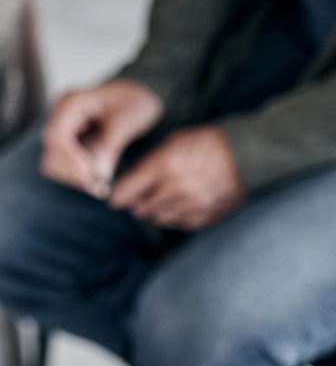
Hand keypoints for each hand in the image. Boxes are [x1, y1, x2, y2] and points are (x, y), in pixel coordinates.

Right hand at [42, 79, 163, 197]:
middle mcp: (59, 116)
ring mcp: (60, 130)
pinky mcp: (65, 144)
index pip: (56, 136)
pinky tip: (96, 180)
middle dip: (73, 173)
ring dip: (74, 179)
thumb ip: (110, 145)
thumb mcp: (127, 119)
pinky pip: (62, 166)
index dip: (70, 160)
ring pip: (53, 164)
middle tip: (100, 187)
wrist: (138, 96)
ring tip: (100, 186)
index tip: (91, 175)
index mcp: (71, 103)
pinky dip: (76, 177)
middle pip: (51, 153)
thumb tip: (99, 174)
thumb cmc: (134, 100)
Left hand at [108, 125, 243, 229]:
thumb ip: (149, 163)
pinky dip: (175, 216)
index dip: (117, 196)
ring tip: (163, 197)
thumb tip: (128, 181)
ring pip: (157, 218)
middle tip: (140, 195)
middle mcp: (175, 188)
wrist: (250, 153)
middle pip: (139, 208)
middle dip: (137, 202)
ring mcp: (192, 205)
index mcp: (164, 165)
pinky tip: (180, 203)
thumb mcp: (174, 142)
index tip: (115, 197)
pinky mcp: (206, 215)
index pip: (125, 192)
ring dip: (156, 210)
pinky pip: (178, 224)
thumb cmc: (208, 142)